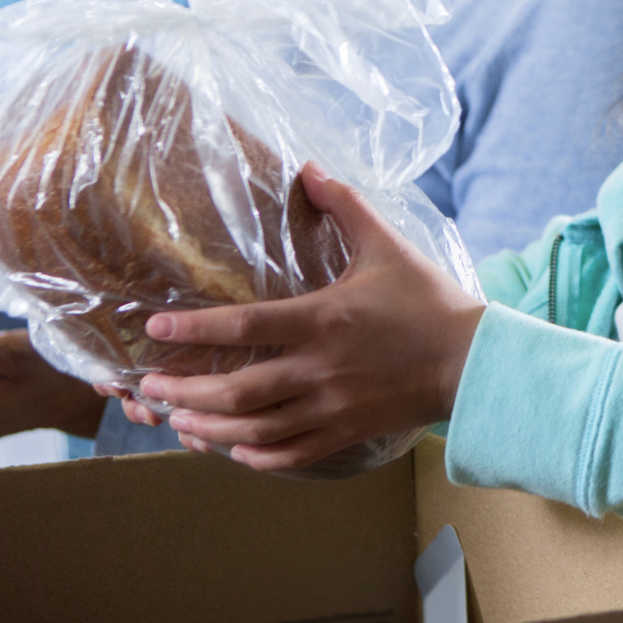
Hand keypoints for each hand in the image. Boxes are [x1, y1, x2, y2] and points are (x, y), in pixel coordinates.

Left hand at [140, 163, 484, 471]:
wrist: (473, 362)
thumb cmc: (428, 301)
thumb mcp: (387, 245)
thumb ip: (344, 206)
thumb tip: (307, 166)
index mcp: (324, 319)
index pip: (244, 327)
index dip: (193, 330)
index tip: (154, 329)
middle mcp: (321, 369)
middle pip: (236, 390)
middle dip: (183, 392)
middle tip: (149, 387)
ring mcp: (332, 406)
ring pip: (254, 429)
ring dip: (207, 428)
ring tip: (177, 422)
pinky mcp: (346, 432)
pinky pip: (290, 454)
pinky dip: (254, 456)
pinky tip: (232, 449)